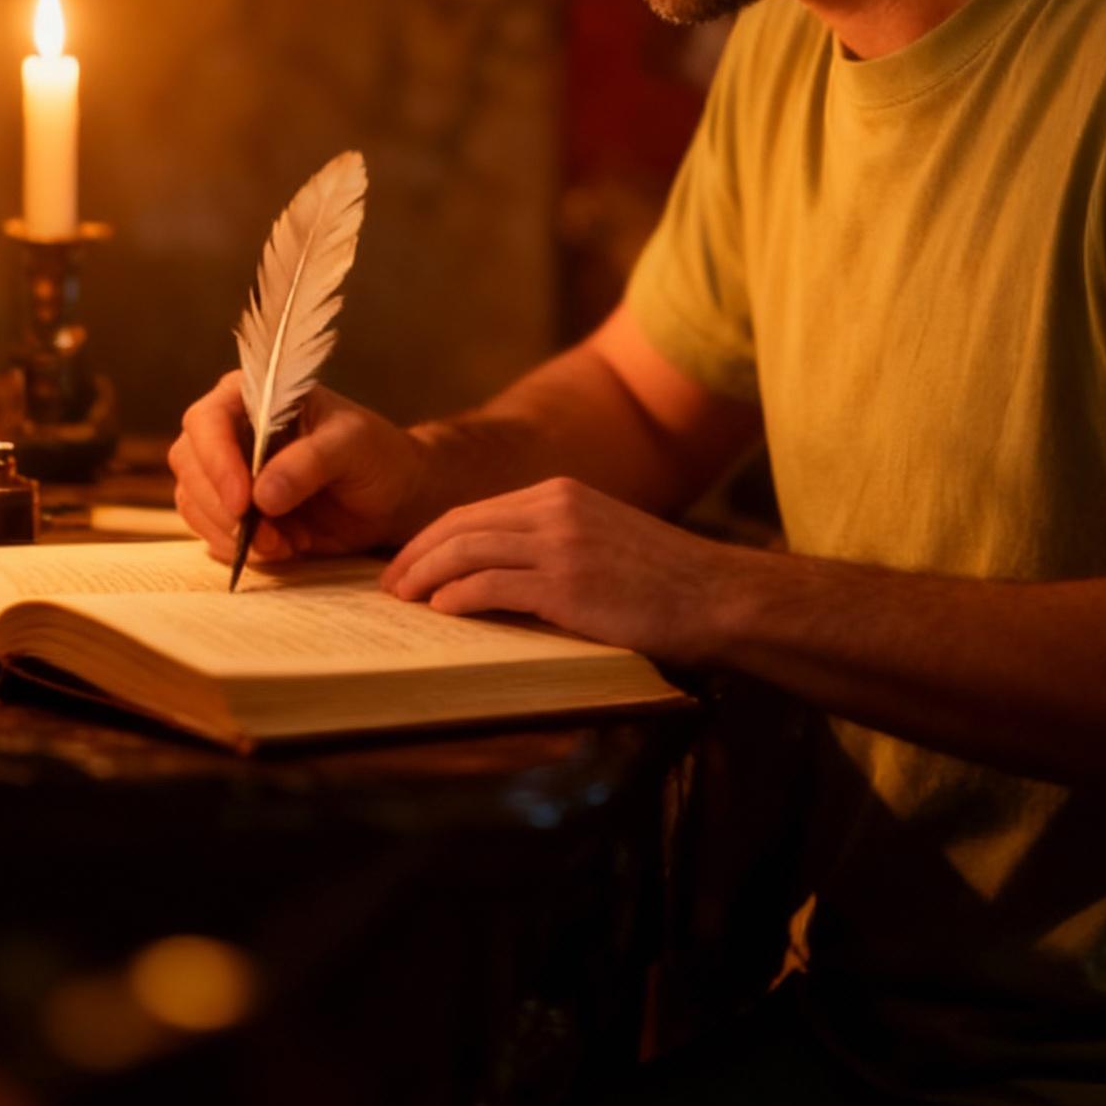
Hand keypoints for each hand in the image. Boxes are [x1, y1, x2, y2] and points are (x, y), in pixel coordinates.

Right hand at [170, 373, 431, 565]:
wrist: (393, 497)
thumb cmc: (376, 456)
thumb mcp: (353, 447)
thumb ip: (309, 463)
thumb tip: (263, 496)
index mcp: (255, 396)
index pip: (207, 420)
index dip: (216, 461)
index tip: (244, 502)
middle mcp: (231, 430)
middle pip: (189, 464)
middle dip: (222, 507)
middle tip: (270, 536)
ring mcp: (227, 472)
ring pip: (194, 502)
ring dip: (232, 533)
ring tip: (288, 543)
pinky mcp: (234, 511)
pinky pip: (210, 533)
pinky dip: (241, 549)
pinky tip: (287, 547)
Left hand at [381, 474, 743, 664]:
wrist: (716, 594)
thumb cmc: (663, 579)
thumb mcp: (601, 537)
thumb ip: (552, 541)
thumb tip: (493, 572)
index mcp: (561, 494)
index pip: (474, 511)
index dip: (430, 539)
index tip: (405, 564)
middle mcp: (555, 508)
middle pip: (460, 526)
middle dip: (415, 556)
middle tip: (388, 585)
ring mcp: (561, 544)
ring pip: (468, 551)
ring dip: (425, 577)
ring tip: (403, 601)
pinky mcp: (568, 584)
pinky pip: (494, 586)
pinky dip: (459, 597)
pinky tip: (441, 611)